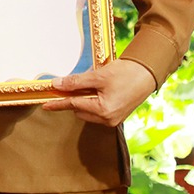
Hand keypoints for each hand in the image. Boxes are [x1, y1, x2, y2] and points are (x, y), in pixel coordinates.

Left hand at [43, 58, 157, 125]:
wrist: (148, 73)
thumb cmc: (125, 73)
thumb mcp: (99, 76)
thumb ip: (76, 82)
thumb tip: (57, 85)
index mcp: (103, 111)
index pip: (73, 105)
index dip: (58, 103)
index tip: (45, 104)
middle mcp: (108, 120)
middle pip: (80, 110)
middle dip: (74, 98)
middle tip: (72, 83)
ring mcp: (113, 120)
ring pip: (88, 112)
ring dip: (84, 100)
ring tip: (92, 84)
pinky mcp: (117, 117)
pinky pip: (98, 112)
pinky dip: (93, 102)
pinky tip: (98, 90)